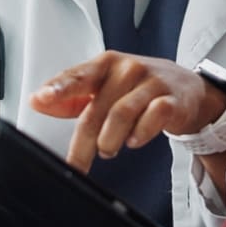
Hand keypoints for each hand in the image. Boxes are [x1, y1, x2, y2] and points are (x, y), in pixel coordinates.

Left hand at [30, 51, 225, 171]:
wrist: (187, 88)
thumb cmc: (139, 87)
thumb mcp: (104, 86)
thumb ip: (71, 97)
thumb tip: (38, 101)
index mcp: (106, 64)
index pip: (78, 75)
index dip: (58, 88)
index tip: (42, 98)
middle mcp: (128, 69)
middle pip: (97, 108)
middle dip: (84, 142)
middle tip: (77, 162)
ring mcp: (151, 83)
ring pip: (122, 114)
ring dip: (110, 139)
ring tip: (108, 149)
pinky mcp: (171, 100)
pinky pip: (153, 117)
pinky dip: (140, 133)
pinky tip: (134, 141)